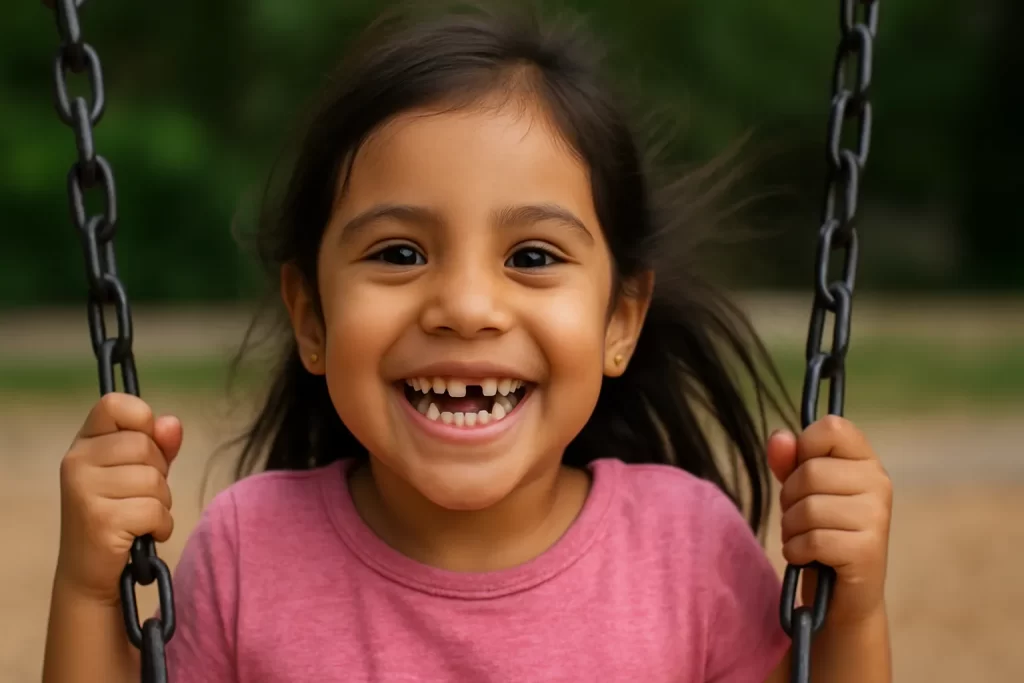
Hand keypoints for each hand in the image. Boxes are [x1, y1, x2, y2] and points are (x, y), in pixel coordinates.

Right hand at [57, 393, 181, 602]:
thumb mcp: (139, 471)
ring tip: (138, 516)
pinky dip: (161, 525)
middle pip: (145, 445)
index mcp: (85, 442)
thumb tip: (171, 423)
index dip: (142, 420)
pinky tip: (142, 533)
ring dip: (161, 502)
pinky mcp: (100, 520)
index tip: (145, 445)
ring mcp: (84, 490)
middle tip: (139, 495)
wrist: (91, 571)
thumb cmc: (120, 513)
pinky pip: (155, 510)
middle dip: (158, 473)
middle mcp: (77, 461)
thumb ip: (158, 444)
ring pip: (154, 479)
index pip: (114, 404)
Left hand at [767, 416, 891, 625]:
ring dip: (791, 528)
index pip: (832, 426)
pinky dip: (797, 550)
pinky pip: (814, 539)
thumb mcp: (799, 491)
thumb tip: (779, 436)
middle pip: (810, 472)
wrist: (841, 594)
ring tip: (804, 538)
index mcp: (865, 460)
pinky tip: (807, 557)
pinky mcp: (868, 550)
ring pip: (809, 508)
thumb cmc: (820, 531)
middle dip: (790, 498)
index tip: (804, 471)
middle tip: (800, 518)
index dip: (804, 446)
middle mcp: (879, 483)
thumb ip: (788, 460)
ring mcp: (877, 517)